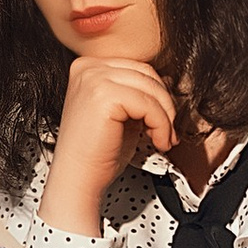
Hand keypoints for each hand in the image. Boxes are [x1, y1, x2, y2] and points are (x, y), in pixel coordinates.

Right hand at [43, 54, 178, 237]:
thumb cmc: (98, 153)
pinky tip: (157, 142)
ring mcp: (93, 79)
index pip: (138, 68)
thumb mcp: (121, 114)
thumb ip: (137, 95)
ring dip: (165, 117)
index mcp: (89, 67)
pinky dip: (161, 125)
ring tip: (163, 139)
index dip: (158, 95)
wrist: (78, 179)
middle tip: (168, 131)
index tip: (164, 120)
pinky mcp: (103, 95)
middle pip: (146, 73)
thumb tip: (166, 85)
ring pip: (150, 88)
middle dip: (165, 104)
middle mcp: (88, 68)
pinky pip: (149, 104)